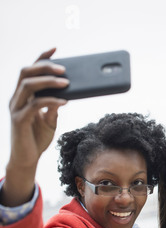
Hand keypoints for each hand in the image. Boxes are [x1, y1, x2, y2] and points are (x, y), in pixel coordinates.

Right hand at [1, 48, 69, 206]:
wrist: (27, 159)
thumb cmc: (37, 138)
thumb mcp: (50, 121)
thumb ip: (54, 108)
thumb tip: (66, 96)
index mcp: (23, 96)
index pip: (30, 71)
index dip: (41, 58)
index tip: (55, 49)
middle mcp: (17, 98)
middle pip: (26, 73)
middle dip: (44, 66)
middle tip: (64, 68)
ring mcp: (16, 108)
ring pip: (28, 85)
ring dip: (48, 81)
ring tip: (66, 82)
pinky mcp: (19, 120)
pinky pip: (35, 105)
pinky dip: (50, 101)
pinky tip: (64, 101)